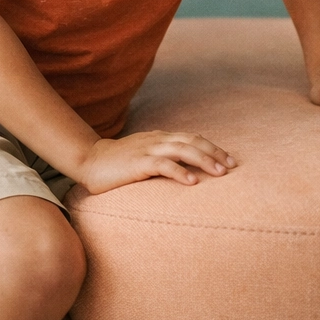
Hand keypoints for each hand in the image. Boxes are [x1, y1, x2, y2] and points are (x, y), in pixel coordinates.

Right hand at [74, 130, 236, 194]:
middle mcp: (156, 140)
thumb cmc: (118, 163)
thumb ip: (163, 158)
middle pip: (192, 141)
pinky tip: (192, 182)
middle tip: (231, 167)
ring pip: (182, 149)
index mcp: (159, 138)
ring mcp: (147, 150)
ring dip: (203, 160)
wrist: (88, 161)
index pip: (192, 138)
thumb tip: (188, 171)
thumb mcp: (145, 155)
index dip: (212, 147)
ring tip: (219, 173)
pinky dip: (179, 172)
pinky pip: (162, 165)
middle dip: (214, 153)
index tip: (230, 161)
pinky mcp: (137, 163)